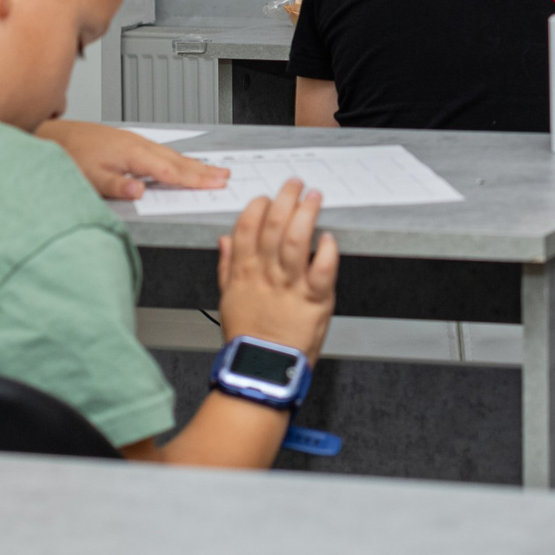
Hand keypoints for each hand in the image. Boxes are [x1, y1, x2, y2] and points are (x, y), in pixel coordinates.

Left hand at [38, 119, 229, 200]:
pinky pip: (162, 152)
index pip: (170, 170)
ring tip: (212, 170)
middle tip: (225, 177)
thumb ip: (116, 185)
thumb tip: (140, 191)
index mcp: (132, 154)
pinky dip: (178, 159)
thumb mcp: (89, 177)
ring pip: (171, 154)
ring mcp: (135, 142)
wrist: (54, 136)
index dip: (195, 179)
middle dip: (203, 169)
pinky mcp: (130, 142)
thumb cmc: (69, 156)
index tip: (215, 183)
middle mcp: (138, 145)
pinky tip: (181, 162)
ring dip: (194, 163)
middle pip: (177, 160)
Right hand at [216, 178, 340, 352]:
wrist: (262, 369)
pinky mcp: (313, 300)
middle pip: (273, 227)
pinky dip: (326, 251)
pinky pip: (321, 270)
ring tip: (314, 199)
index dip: (257, 207)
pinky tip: (329, 238)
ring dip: (305, 215)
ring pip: (295, 241)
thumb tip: (224, 239)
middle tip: (295, 185)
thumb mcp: (228, 298)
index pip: (246, 228)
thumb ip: (227, 265)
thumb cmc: (248, 337)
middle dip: (285, 200)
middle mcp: (265, 275)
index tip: (266, 197)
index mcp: (244, 272)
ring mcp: (289, 286)